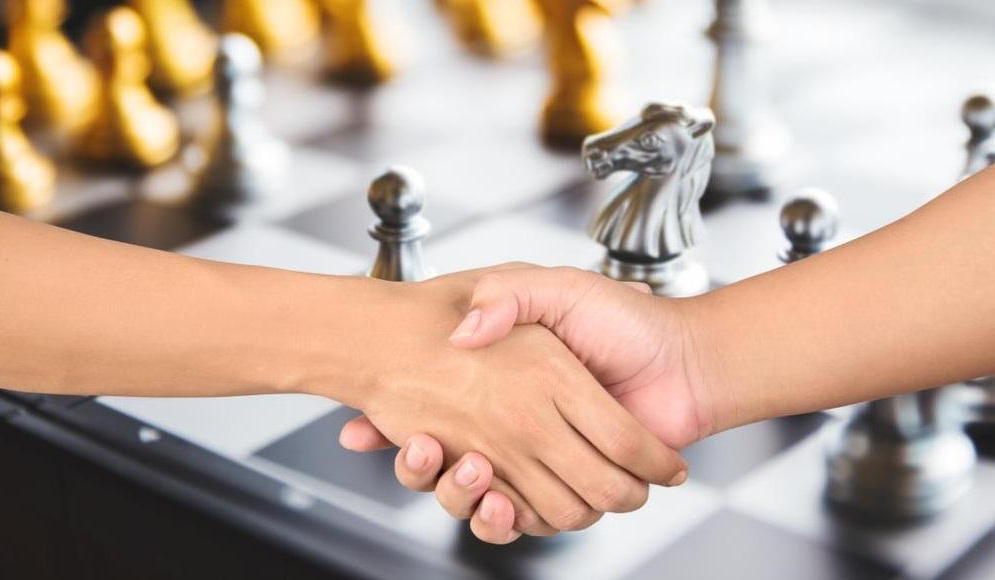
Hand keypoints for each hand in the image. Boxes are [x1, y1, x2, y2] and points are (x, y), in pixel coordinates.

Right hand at [341, 266, 714, 541]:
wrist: (686, 360)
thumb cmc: (625, 321)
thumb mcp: (557, 288)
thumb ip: (509, 295)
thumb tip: (462, 331)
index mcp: (508, 380)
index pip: (432, 409)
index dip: (395, 422)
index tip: (360, 426)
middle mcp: (517, 423)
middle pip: (445, 461)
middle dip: (420, 466)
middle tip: (418, 444)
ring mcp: (539, 458)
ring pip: (477, 497)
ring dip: (459, 495)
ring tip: (468, 467)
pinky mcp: (565, 486)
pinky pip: (522, 517)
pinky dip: (503, 520)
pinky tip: (498, 498)